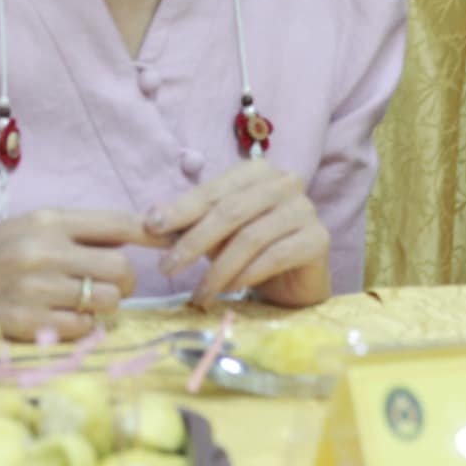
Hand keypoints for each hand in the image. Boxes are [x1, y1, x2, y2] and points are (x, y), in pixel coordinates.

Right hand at [0, 209, 159, 341]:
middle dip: (124, 281)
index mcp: (46, 220)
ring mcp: (36, 290)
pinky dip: (80, 328)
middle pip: (122, 270)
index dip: (153, 234)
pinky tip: (57, 317)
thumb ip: (78, 232)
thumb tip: (141, 234)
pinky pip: (83, 330)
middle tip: (107, 284)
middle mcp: (43, 252)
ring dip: (102, 306)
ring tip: (77, 300)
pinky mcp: (27, 324)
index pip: (119, 224)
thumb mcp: (27, 227)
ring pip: (107, 302)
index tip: (173, 243)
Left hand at [147, 159, 329, 309]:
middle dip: (193, 241)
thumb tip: (146, 223)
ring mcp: (306, 209)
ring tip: (199, 293)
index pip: (212, 190)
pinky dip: (246, 276)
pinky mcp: (318, 239)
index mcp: (256, 171)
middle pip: (230, 211)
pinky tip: (229, 291)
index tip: (149, 228)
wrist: (294, 281)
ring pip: (250, 237)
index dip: (180, 209)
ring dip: (218, 270)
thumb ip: (185, 226)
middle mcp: (286, 182)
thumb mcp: (213, 234)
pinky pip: (274, 257)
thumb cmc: (250, 251)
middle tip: (167, 268)